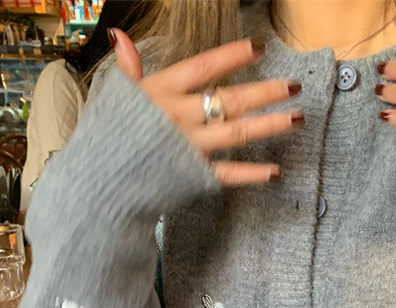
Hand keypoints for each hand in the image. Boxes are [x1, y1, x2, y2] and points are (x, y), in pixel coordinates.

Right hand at [109, 29, 303, 185]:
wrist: (98, 182)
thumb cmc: (108, 137)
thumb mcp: (115, 96)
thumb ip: (127, 68)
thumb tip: (120, 36)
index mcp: (162, 91)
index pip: (204, 66)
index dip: (233, 56)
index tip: (259, 47)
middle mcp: (180, 117)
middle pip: (230, 99)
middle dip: (265, 92)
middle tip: (294, 86)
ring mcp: (190, 148)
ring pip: (237, 133)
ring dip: (270, 125)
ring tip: (297, 118)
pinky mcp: (193, 177)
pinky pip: (228, 174)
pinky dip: (253, 174)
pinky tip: (275, 172)